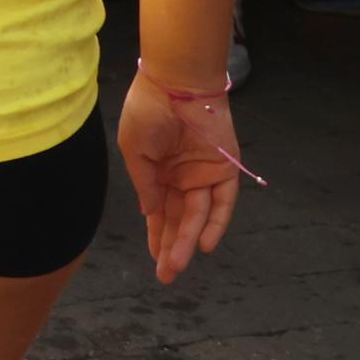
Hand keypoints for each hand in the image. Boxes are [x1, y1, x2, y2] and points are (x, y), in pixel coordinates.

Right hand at [114, 69, 242, 280]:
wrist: (177, 83)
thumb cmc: (148, 111)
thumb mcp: (134, 149)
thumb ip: (144, 183)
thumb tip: (148, 213)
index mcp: (158, 172)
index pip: (159, 212)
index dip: (156, 236)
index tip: (154, 261)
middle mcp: (182, 178)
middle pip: (178, 220)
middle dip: (171, 247)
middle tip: (166, 276)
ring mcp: (204, 175)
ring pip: (197, 216)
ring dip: (189, 241)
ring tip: (178, 264)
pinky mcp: (226, 170)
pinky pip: (223, 203)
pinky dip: (216, 223)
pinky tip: (206, 244)